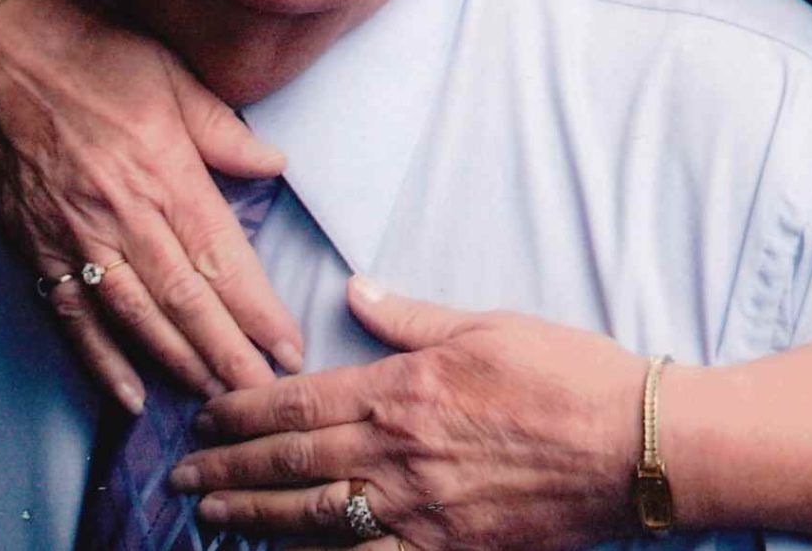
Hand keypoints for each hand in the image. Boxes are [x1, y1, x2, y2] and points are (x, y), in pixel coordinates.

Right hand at [0, 0, 302, 409]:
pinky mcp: (36, 244)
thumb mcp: (172, 71)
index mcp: (164, 168)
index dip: (257, 309)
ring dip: (177, 363)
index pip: (221, 256)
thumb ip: (222, 128)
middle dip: (228, 354)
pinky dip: (100, 360)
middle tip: (264, 393)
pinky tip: (128, 395)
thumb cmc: (94, 51)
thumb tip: (274, 164)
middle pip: (184, 301)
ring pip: (135, 317)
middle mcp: (122, 212)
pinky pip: (71, 315)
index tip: (288, 345)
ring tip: (216, 398)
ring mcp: (75, 234)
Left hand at [172, 276, 645, 549]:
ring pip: (316, 521)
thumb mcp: (483, 323)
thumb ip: (410, 316)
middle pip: (294, 465)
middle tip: (181, 480)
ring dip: (256, 520)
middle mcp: (399, 455)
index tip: (203, 417)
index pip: (301, 403)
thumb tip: (358, 290)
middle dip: (231, 471)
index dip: (244, 411)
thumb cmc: (563, 372)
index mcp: (404, 389)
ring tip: (212, 520)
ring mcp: (420, 512)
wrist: (629, 446)